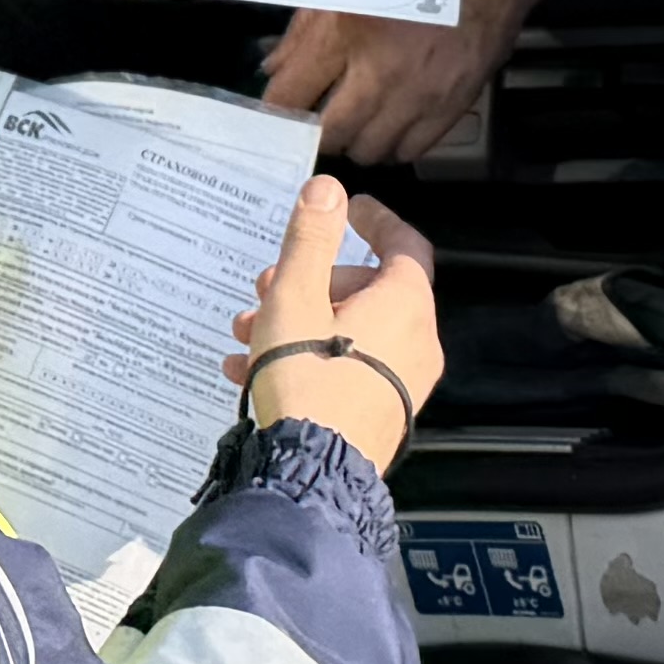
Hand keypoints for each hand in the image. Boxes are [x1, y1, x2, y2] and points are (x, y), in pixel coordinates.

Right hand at [229, 176, 440, 467]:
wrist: (313, 473)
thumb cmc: (308, 384)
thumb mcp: (295, 297)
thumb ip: (311, 239)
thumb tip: (327, 191)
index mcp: (405, 306)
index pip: (404, 243)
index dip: (374, 221)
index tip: (347, 210)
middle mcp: (415, 343)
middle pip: (367, 290)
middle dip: (310, 282)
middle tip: (267, 286)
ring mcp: (401, 382)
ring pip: (348, 332)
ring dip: (297, 322)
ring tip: (249, 332)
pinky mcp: (381, 412)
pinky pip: (345, 370)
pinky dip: (305, 358)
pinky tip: (252, 370)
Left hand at [258, 0, 611, 161]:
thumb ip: (304, 30)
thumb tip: (274, 71)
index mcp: (347, 30)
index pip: (292, 96)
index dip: (277, 113)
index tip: (277, 115)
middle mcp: (383, 70)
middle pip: (331, 134)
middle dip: (317, 132)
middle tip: (317, 119)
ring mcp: (422, 93)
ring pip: (372, 150)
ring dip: (358, 141)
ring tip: (356, 120)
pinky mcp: (456, 104)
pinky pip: (414, 150)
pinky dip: (396, 144)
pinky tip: (392, 123)